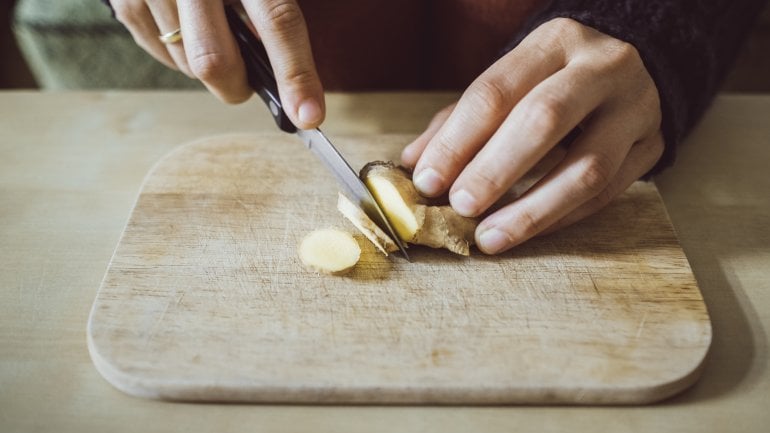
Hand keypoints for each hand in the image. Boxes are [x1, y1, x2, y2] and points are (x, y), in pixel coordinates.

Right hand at [111, 0, 324, 127]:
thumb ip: (274, 13)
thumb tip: (286, 76)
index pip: (278, 22)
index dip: (296, 74)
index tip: (308, 116)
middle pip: (214, 61)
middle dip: (238, 86)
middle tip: (250, 81)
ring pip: (187, 65)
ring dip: (210, 68)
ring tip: (216, 32)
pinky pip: (161, 53)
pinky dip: (182, 55)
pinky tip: (189, 27)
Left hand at [401, 18, 663, 253]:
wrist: (632, 67)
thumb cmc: (553, 78)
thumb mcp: (510, 81)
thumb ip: (459, 120)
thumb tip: (414, 164)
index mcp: (554, 41)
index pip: (496, 91)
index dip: (458, 140)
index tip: (428, 179)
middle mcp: (601, 67)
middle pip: (544, 119)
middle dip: (496, 169)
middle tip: (460, 205)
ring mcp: (635, 108)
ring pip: (586, 166)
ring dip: (532, 209)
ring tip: (489, 237)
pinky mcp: (652, 146)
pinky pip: (607, 193)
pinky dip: (560, 218)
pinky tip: (526, 231)